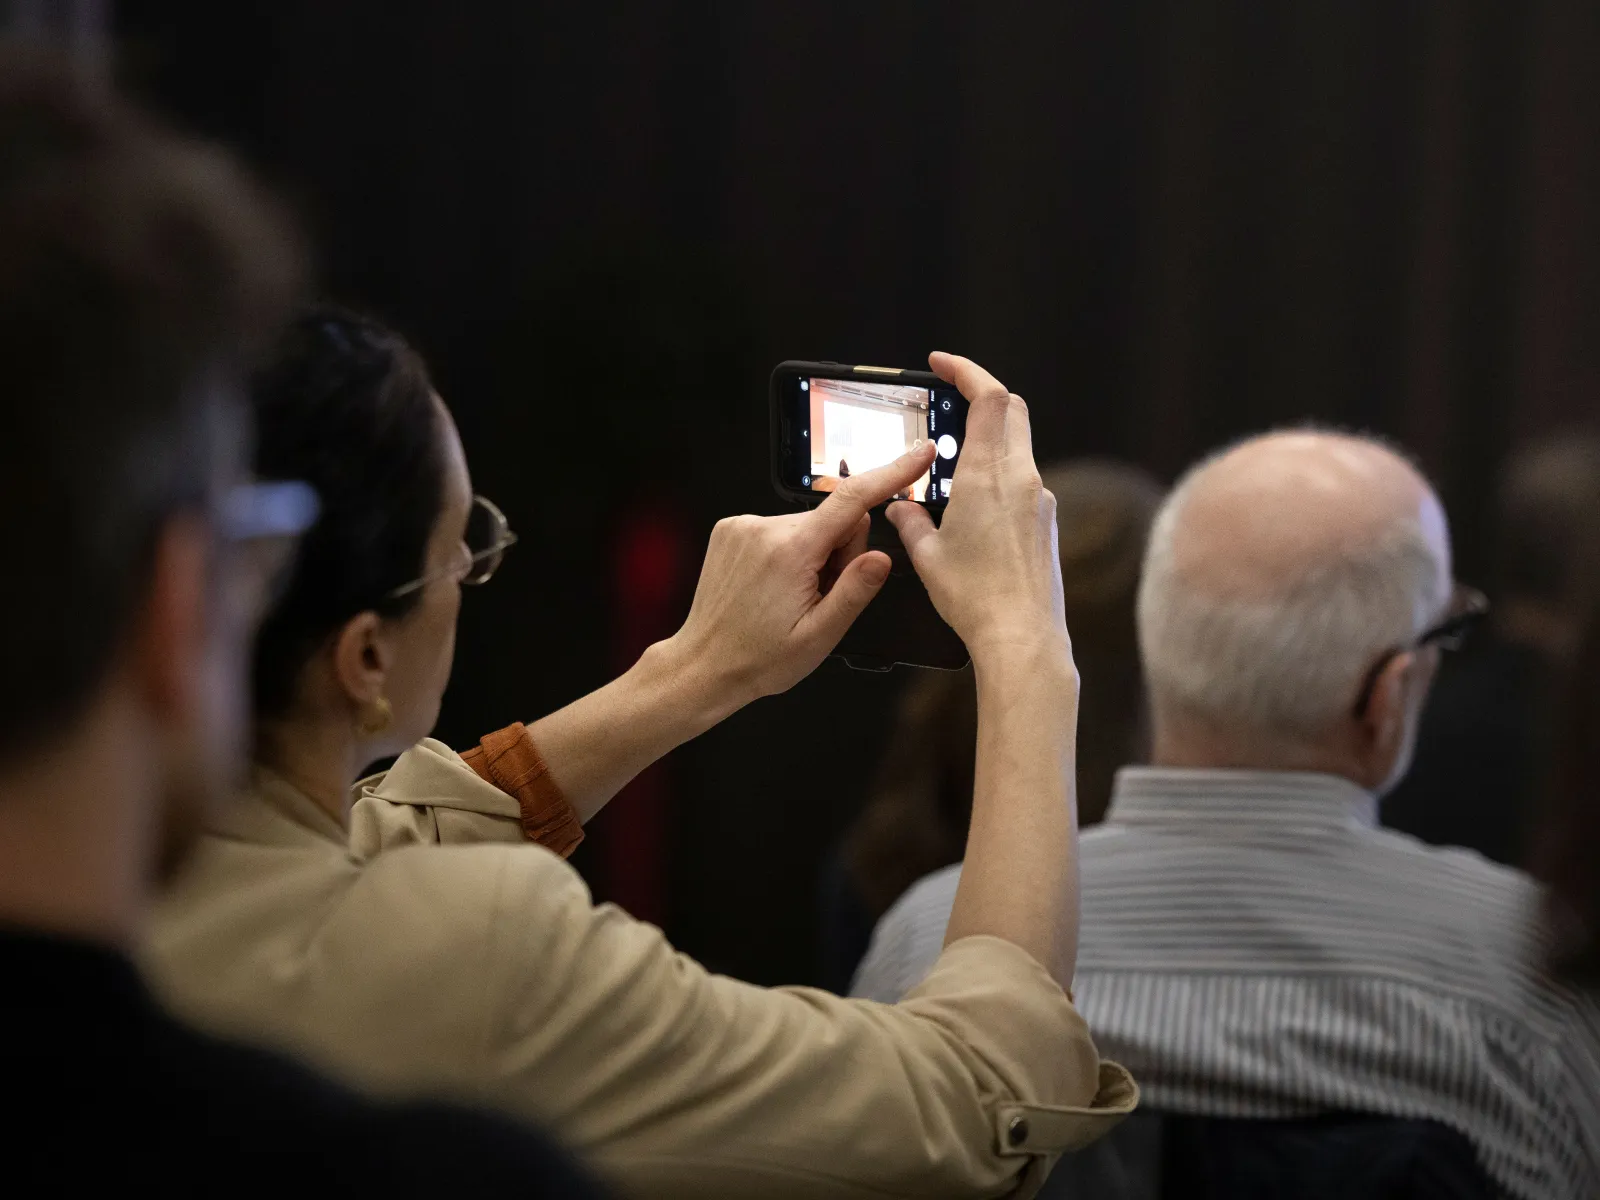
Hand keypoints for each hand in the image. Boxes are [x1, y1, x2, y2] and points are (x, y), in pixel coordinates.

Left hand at [667, 439, 939, 707]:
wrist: (704, 665)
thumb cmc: (759, 658)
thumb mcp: (819, 636)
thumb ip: (855, 591)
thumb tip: (884, 557)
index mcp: (791, 552)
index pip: (854, 500)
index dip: (893, 473)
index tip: (920, 454)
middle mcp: (764, 528)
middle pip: (834, 520)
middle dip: (839, 554)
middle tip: (819, 596)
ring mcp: (743, 526)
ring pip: (808, 525)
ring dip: (811, 556)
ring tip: (791, 597)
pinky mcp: (731, 529)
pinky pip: (781, 528)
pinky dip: (787, 553)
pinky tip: (772, 586)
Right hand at [888, 352, 1067, 660]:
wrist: (1022, 637)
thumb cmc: (976, 598)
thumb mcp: (926, 555)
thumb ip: (909, 520)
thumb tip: (900, 506)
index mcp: (989, 475)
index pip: (988, 397)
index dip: (966, 370)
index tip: (942, 363)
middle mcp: (1022, 478)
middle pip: (1011, 410)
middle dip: (981, 395)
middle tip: (950, 397)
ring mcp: (1040, 499)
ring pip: (1018, 445)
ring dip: (988, 438)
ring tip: (952, 460)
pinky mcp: (1046, 522)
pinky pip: (1023, 480)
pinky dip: (998, 473)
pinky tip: (972, 502)